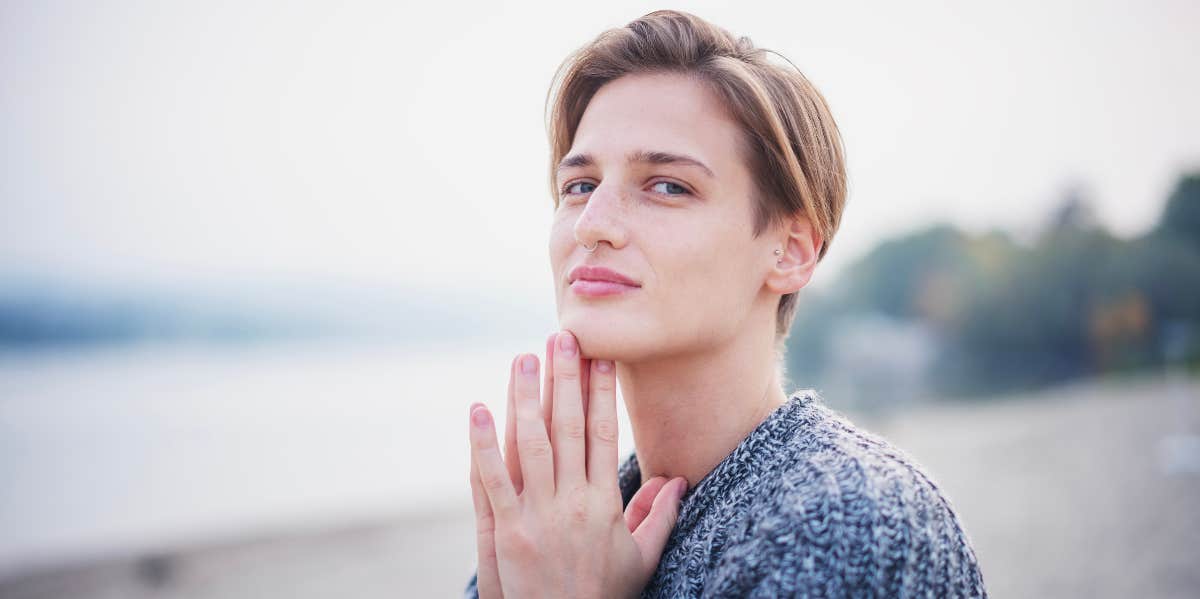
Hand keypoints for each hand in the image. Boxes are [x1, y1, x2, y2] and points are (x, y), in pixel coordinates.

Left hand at [468, 330, 688, 598]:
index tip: (601, 357)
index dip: (600, 393)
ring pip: (530, 445)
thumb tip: (678, 481)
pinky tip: (478, 410)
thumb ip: (657, 518)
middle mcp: (572, 504)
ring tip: (523, 358)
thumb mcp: (639, 561)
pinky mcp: (505, 533)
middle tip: (563, 337)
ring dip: (525, 397)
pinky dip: (483, 444)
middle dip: (565, 379)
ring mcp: (536, 517)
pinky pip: (492, 481)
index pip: (602, 435)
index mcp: (604, 505)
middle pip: (567, 428)